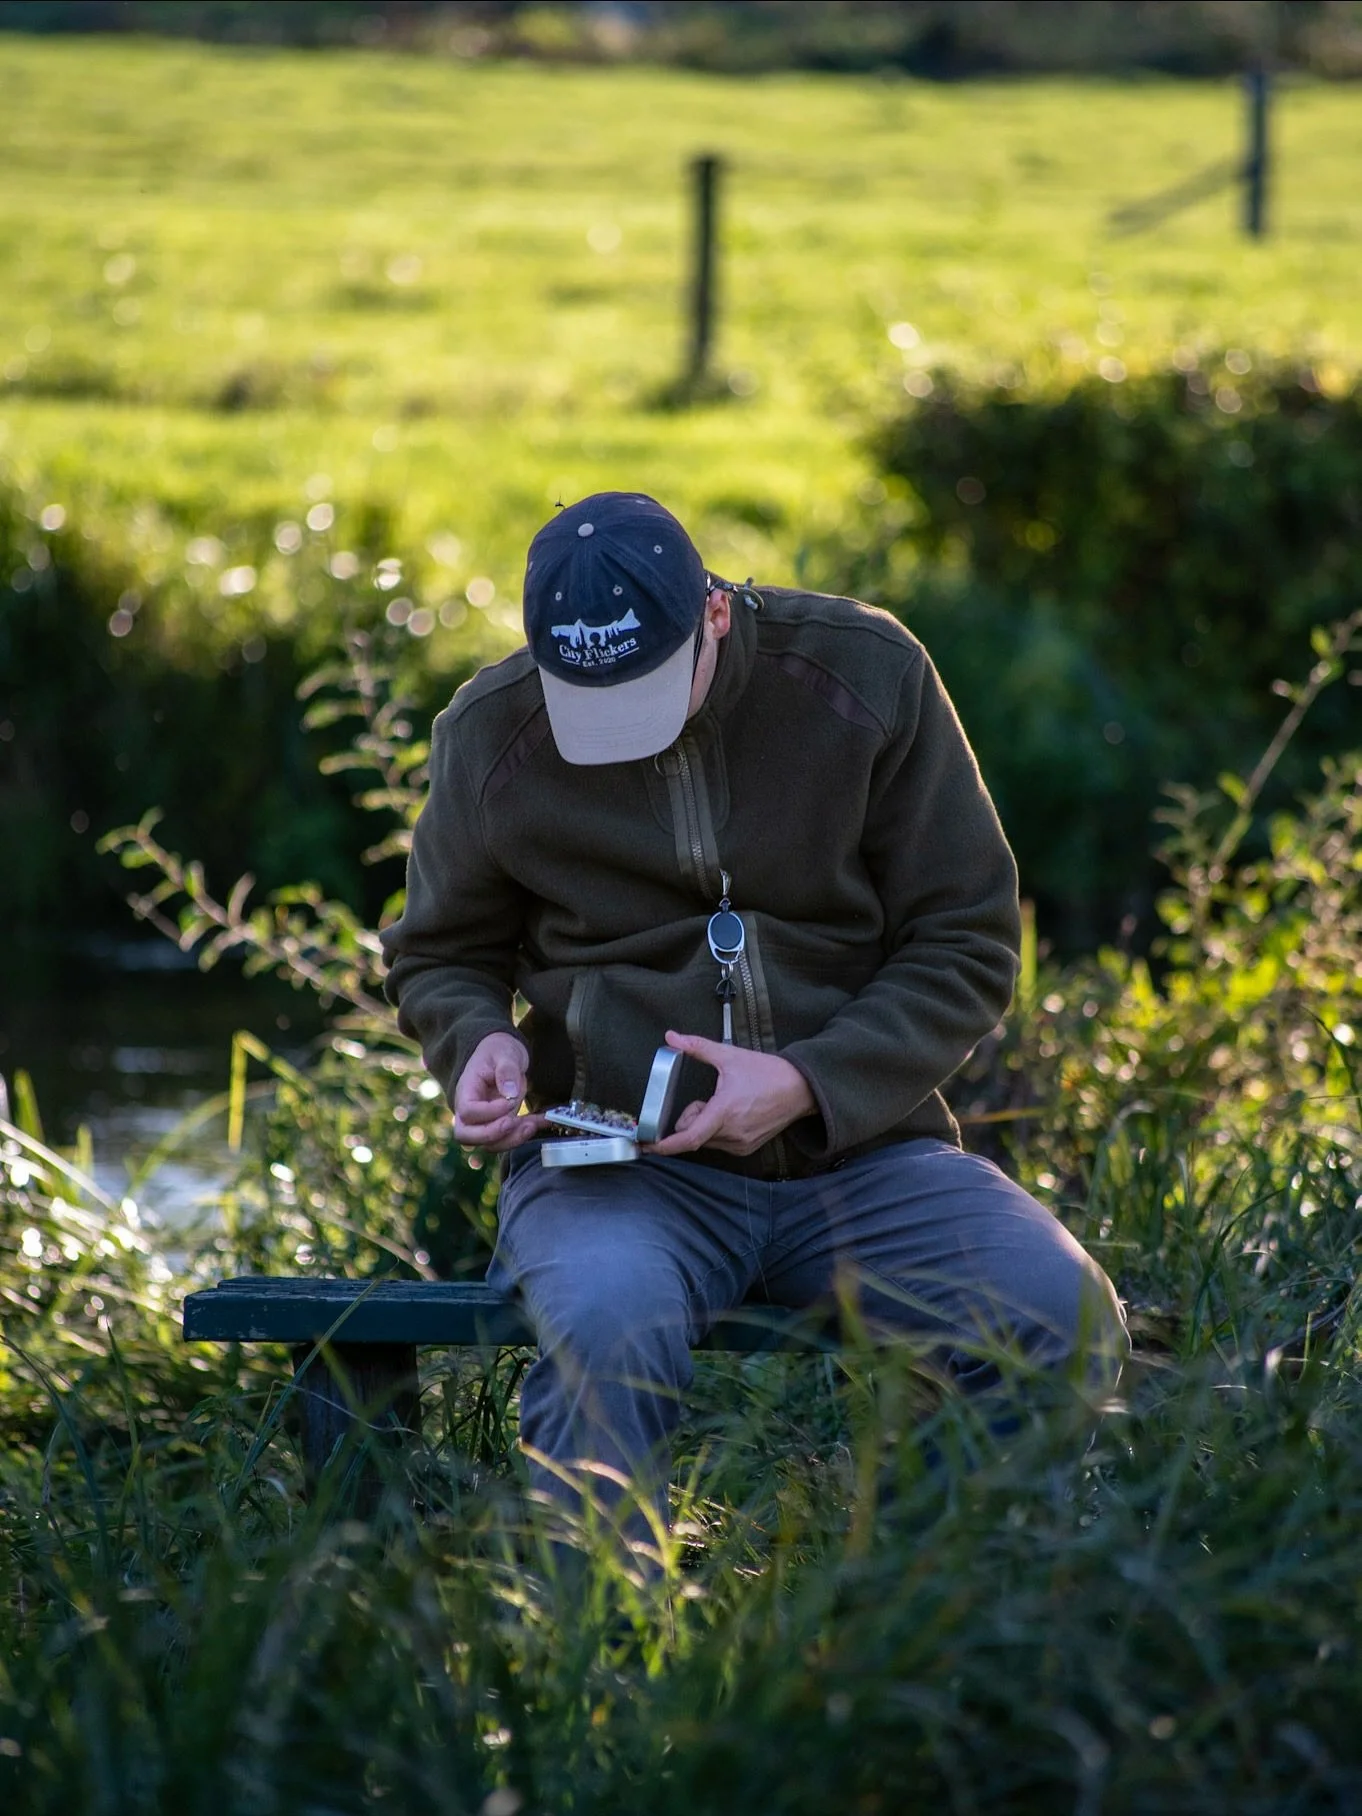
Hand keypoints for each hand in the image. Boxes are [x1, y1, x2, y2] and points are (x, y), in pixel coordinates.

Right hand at [452, 1032, 545, 1151]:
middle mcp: (471, 1110)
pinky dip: (527, 1133)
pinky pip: (509, 1137)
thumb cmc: (497, 1050)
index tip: (509, 1102)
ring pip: (490, 1143)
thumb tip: (510, 1092)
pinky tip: (544, 1122)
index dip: (488, 1112)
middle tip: (514, 1123)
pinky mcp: (500, 1124)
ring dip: (512, 1138)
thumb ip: (506, 1070)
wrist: (500, 1053)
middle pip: (468, 1136)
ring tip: (532, 1124)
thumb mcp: (504, 1052)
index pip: (468, 1111)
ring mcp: (484, 1120)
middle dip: (493, 1135)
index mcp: (466, 1090)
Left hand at [648, 1031, 816, 1157]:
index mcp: (725, 1111)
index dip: (665, 1145)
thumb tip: (672, 1037)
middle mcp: (732, 1133)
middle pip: (694, 1135)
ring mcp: (741, 1144)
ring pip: (706, 1140)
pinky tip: (733, 1114)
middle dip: (690, 1118)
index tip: (647, 1145)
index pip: (690, 1138)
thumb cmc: (768, 1073)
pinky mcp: (747, 1148)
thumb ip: (697, 1047)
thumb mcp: (729, 1056)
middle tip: (705, 1099)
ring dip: (704, 1124)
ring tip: (724, 1104)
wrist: (801, 1089)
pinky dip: (716, 1131)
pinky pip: (720, 1144)